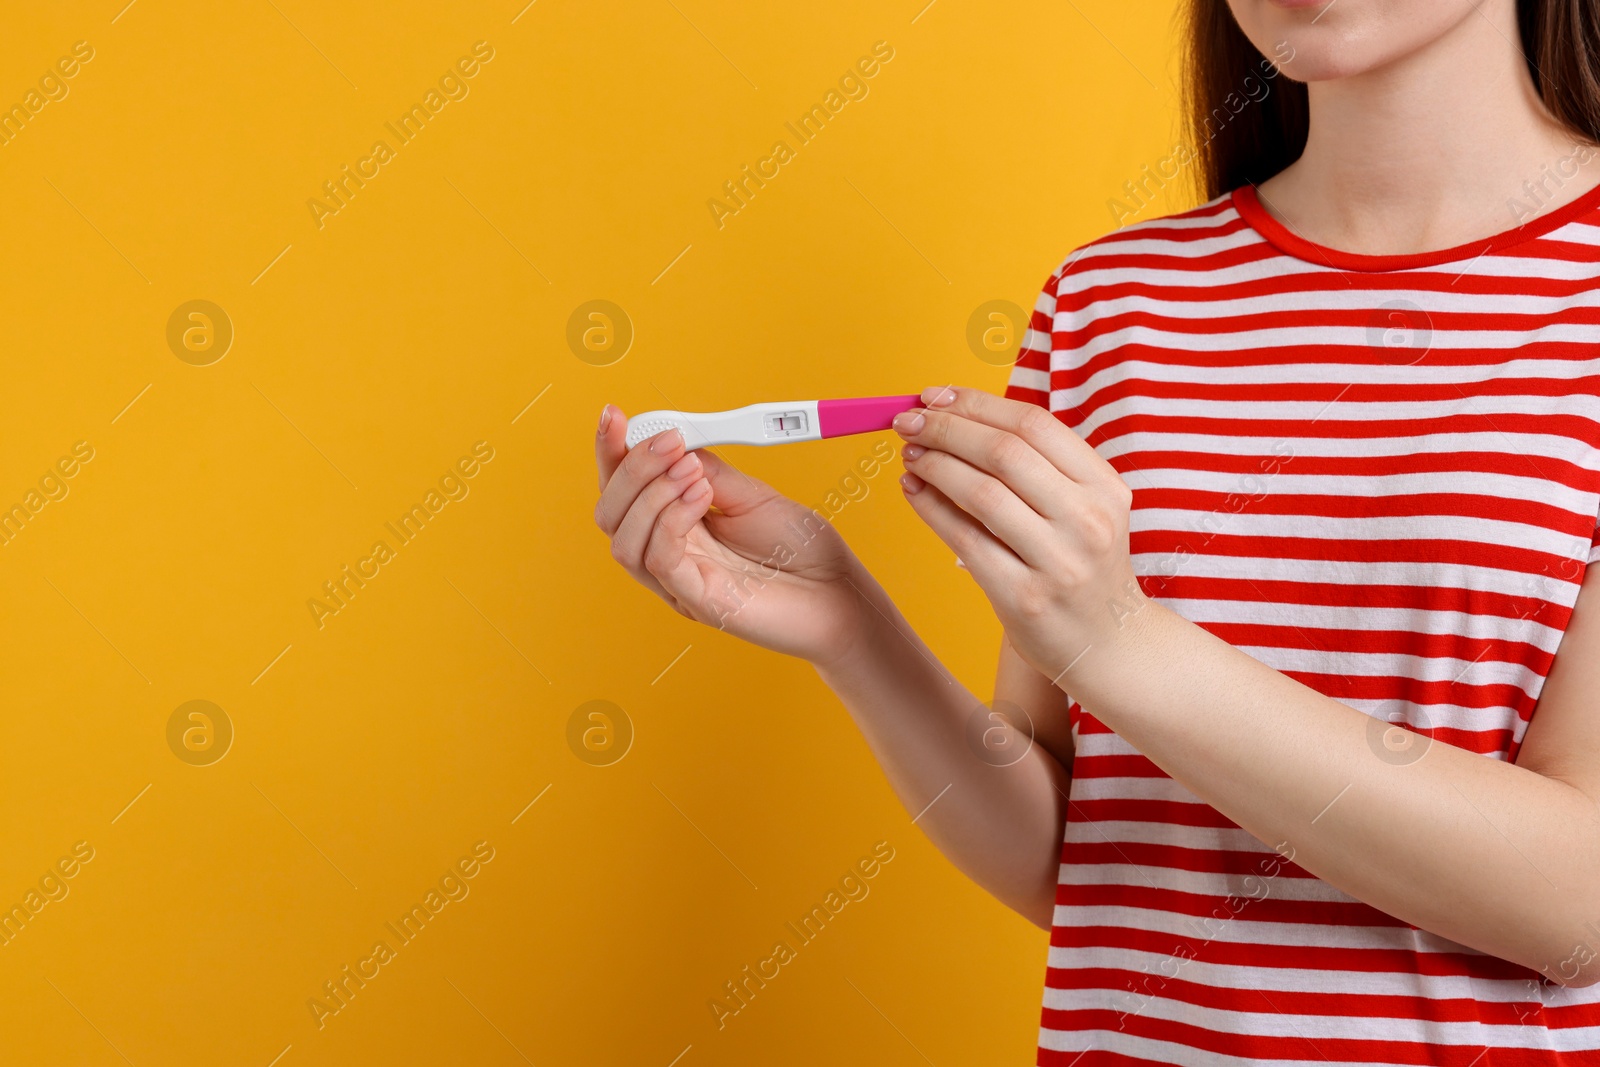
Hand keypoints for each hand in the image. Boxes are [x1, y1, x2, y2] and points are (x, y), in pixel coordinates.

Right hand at [594, 404, 869, 665]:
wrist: (839, 593)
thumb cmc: (802, 551)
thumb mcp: (752, 495)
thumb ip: (709, 470)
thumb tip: (672, 440)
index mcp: (677, 527)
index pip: (623, 490)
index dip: (610, 452)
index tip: (616, 416)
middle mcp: (670, 555)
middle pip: (610, 513)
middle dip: (630, 468)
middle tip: (670, 442)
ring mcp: (680, 582)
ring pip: (623, 538)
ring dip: (650, 492)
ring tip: (694, 471)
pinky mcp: (698, 601)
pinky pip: (659, 559)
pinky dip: (671, 518)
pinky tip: (701, 495)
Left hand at [892, 385, 1150, 680]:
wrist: (1109, 645)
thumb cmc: (1082, 566)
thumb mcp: (1083, 509)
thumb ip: (1037, 468)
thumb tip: (955, 418)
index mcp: (1104, 486)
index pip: (1033, 424)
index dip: (976, 403)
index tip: (936, 395)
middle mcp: (1087, 519)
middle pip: (1004, 452)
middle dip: (946, 428)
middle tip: (907, 420)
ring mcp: (1058, 561)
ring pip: (982, 492)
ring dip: (934, 465)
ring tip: (909, 454)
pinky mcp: (1024, 598)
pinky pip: (965, 540)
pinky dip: (931, 508)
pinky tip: (914, 490)